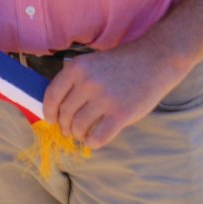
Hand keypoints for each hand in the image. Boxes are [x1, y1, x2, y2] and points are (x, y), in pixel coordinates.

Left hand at [41, 47, 181, 149]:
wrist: (154, 61)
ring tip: (81, 134)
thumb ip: (74, 82)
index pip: (52, 96)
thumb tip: (56, 108)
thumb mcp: (91, 63)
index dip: (48, 112)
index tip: (51, 120)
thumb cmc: (120, 64)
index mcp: (76, 68)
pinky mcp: (121, 114)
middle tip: (68, 130)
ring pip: (79, 127)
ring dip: (77, 134)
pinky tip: (93, 140)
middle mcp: (87, 83)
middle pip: (65, 113)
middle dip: (64, 126)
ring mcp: (105, 99)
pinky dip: (91, 142)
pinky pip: (98, 137)